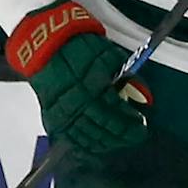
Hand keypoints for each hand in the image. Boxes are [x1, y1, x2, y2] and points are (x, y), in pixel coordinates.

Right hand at [5, 0, 150, 159]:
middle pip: (103, 127)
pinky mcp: (51, 116)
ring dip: (107, 142)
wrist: (44, 42)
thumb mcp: (109, 55)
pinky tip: (98, 144)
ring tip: (120, 140)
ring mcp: (62, 111)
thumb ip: (125, 77)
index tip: (141, 124)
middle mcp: (76, 101)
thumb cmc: (79, 46)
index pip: (115, 111)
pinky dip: (86, 144)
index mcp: (92, 84)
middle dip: (122, 134)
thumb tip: (142, 96)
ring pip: (87, 136)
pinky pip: (70, 137)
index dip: (130, 121)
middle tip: (136, 135)